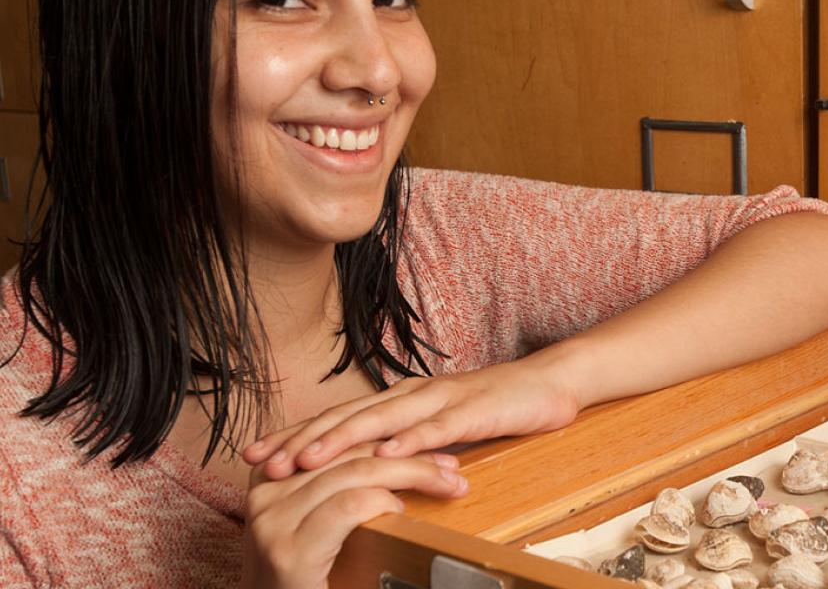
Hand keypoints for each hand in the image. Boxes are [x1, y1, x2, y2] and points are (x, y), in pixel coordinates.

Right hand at [238, 442, 465, 588]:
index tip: (428, 443)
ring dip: (411, 473)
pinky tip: (403, 512)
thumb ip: (339, 493)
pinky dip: (383, 503)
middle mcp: (264, 495)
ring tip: (447, 483)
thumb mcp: (316, 528)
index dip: (386, 437)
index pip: (336, 440)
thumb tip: (394, 465)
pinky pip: (348, 507)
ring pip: (355, 472)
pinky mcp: (288, 552)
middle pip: (348, 451)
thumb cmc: (307, 584)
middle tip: (450, 464)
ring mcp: (273, 522)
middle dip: (406, 452)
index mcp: (270, 482)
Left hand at [241, 356, 581, 479]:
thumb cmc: (493, 407)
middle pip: (347, 417)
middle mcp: (411, 394)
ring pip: (382, 420)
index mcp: (400, 399)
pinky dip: (409, 440)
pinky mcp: (472, 410)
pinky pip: (437, 427)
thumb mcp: (439, 428)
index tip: (254, 456)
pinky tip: (385, 454)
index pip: (338, 418)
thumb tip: (364, 469)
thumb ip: (404, 442)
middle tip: (262, 462)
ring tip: (306, 459)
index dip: (294, 436)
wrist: (548, 383)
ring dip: (341, 440)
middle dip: (301, 440)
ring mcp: (440, 399)